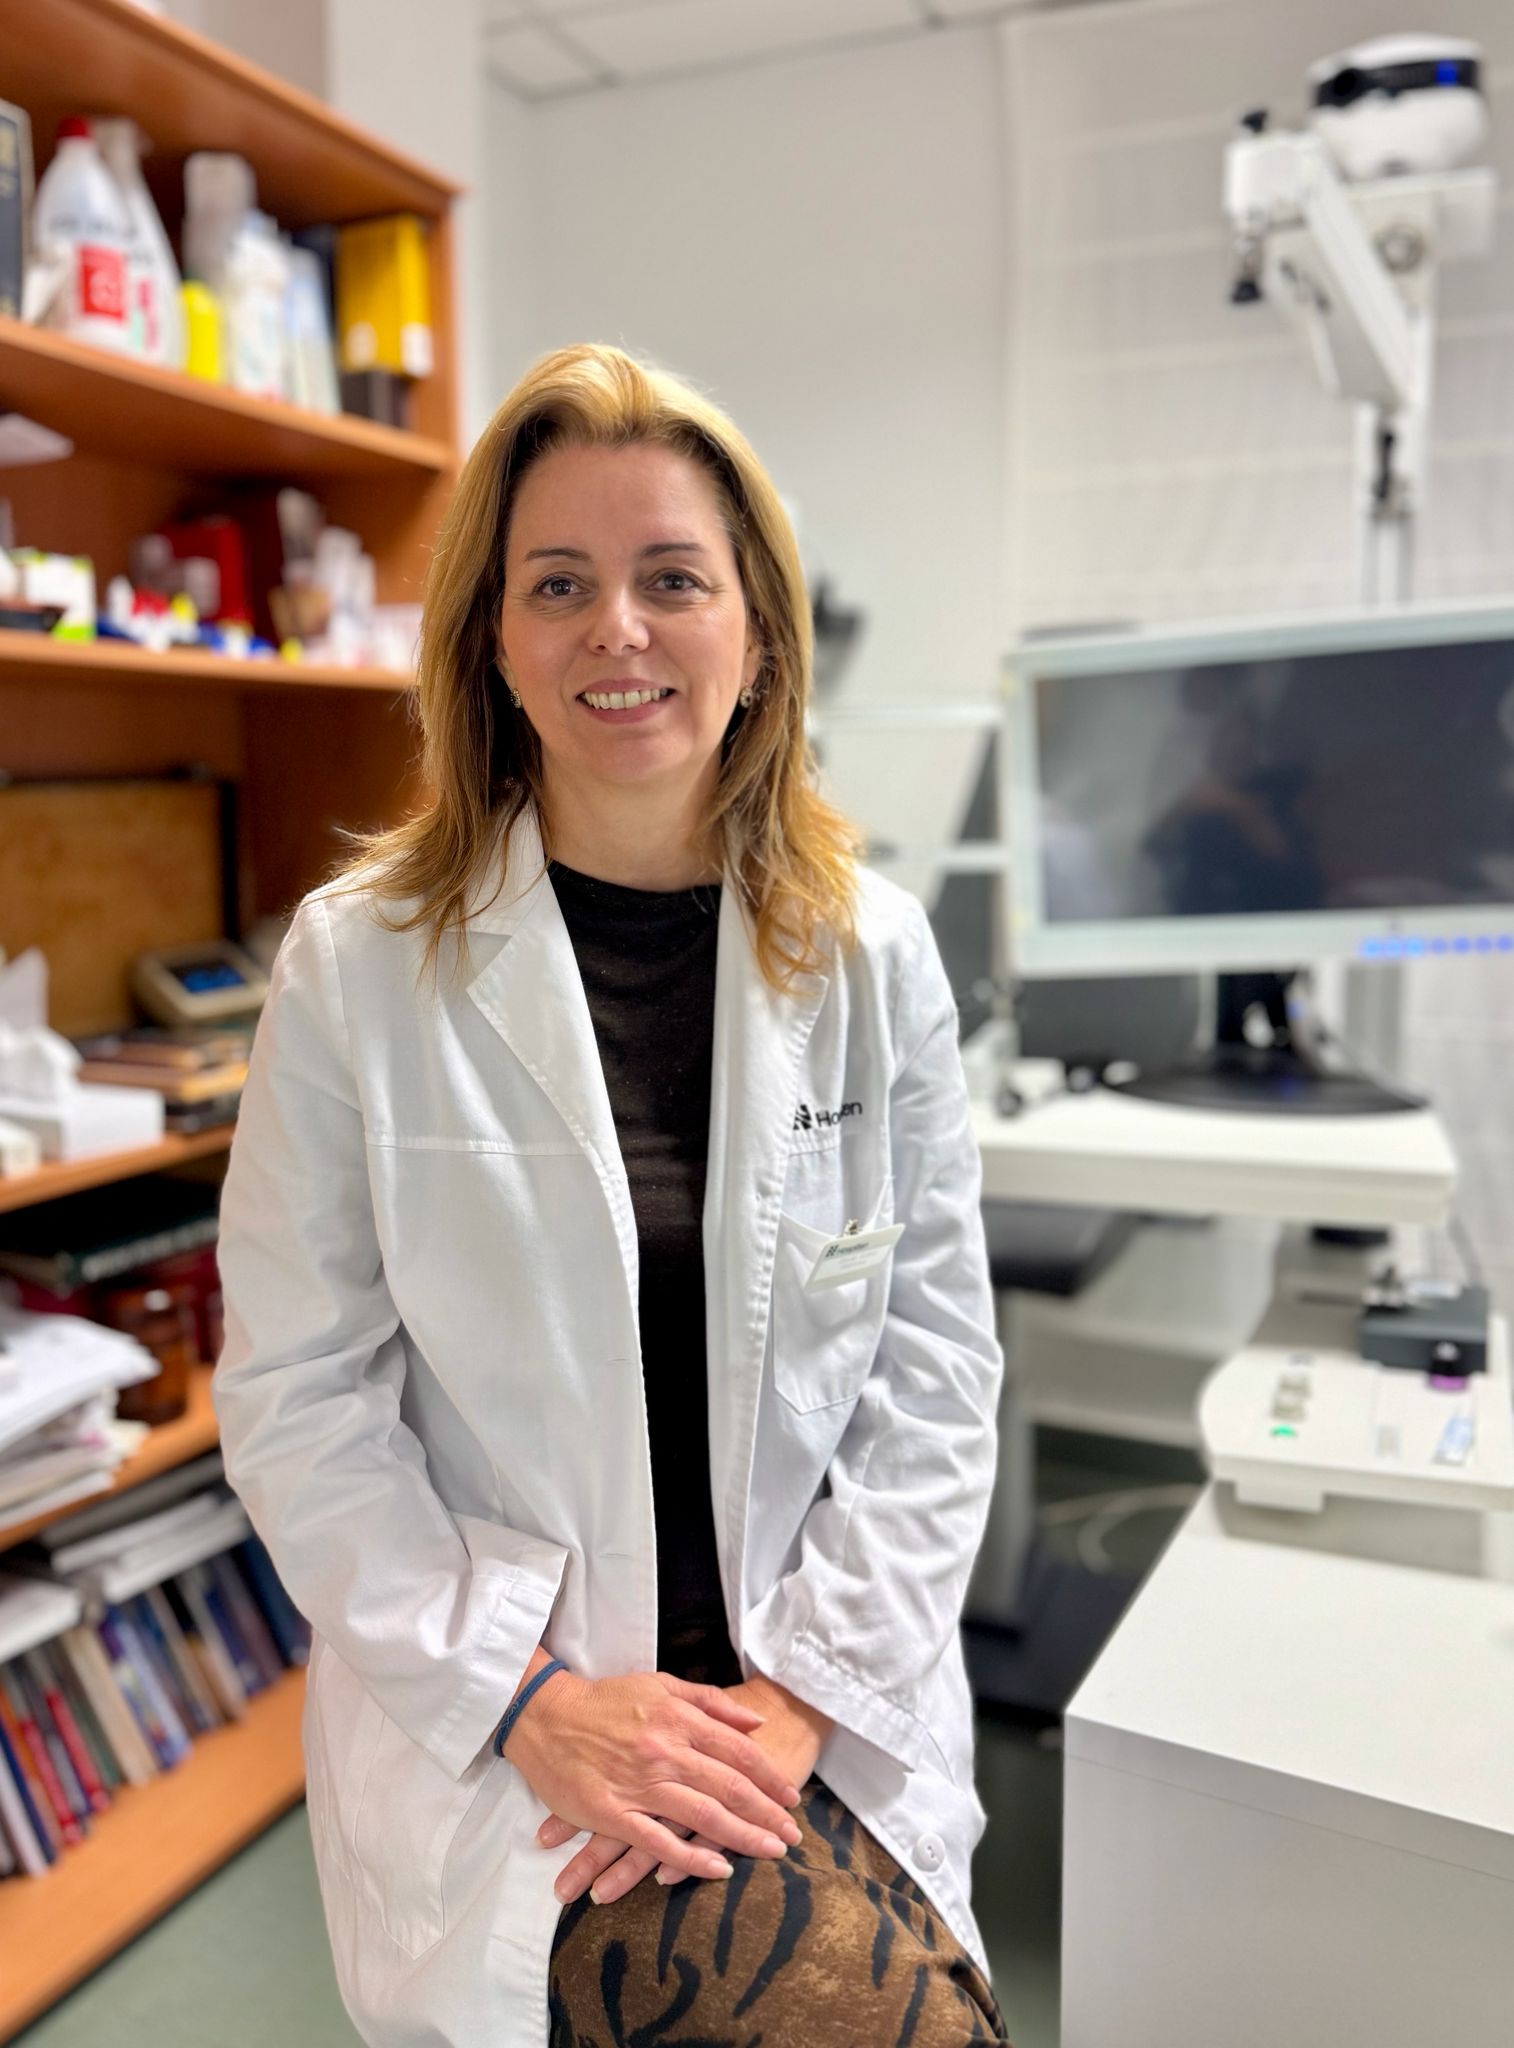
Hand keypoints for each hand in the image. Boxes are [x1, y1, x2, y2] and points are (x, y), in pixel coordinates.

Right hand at [505, 1667, 803, 1887]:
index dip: (769, 1776)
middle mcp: (665, 1752)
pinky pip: (660, 1842)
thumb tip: (756, 1719)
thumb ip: (710, 1702)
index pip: (737, 1751)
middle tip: (794, 1834)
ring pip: (703, 1816)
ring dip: (744, 1836)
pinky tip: (720, 1870)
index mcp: (678, 1719)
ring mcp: (640, 1785)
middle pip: (728, 1786)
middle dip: (767, 1812)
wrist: (546, 1715)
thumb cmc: (606, 1700)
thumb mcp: (661, 1686)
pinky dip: (693, 1858)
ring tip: (772, 1851)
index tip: (790, 1796)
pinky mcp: (614, 1814)